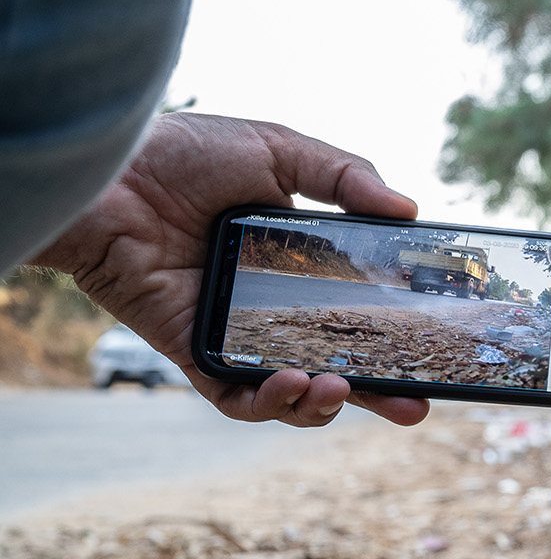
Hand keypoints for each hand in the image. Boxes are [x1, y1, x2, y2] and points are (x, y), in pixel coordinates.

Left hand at [34, 112, 430, 427]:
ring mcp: (236, 334)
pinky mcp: (197, 352)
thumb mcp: (278, 150)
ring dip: (322, 404)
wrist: (109, 175)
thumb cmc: (183, 155)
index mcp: (300, 264)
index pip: (359, 309)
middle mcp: (273, 306)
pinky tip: (292, 382)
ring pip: (290, 393)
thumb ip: (344, 176)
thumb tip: (409, 208)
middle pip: (337, 363)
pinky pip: (235, 397)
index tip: (433, 346)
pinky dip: (268, 403)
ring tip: (341, 390)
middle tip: (417, 407)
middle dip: (380, 395)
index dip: (395, 333)